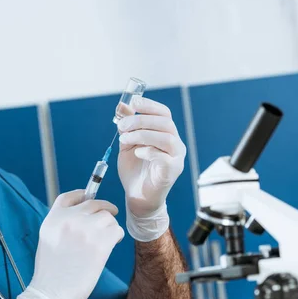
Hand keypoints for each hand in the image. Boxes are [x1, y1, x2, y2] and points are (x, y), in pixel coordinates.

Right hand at [11, 190, 123, 298]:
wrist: (52, 293)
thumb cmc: (51, 272)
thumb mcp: (48, 239)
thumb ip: (62, 224)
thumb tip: (83, 215)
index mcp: (53, 218)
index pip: (70, 197)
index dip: (82, 194)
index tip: (89, 196)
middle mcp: (69, 219)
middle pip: (94, 203)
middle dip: (104, 210)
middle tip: (109, 217)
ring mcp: (85, 229)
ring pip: (108, 217)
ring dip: (110, 227)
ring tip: (105, 241)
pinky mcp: (100, 242)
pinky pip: (116, 230)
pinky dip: (116, 237)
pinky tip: (110, 247)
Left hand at [117, 97, 185, 241]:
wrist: (136, 196)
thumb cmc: (134, 170)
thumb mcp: (127, 144)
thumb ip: (126, 126)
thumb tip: (121, 105)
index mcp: (165, 134)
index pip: (164, 113)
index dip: (149, 105)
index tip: (133, 102)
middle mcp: (175, 143)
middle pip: (165, 123)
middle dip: (141, 120)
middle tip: (122, 126)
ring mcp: (176, 157)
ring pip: (166, 137)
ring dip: (142, 134)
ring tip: (125, 139)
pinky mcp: (172, 171)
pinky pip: (166, 157)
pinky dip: (150, 151)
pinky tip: (137, 153)